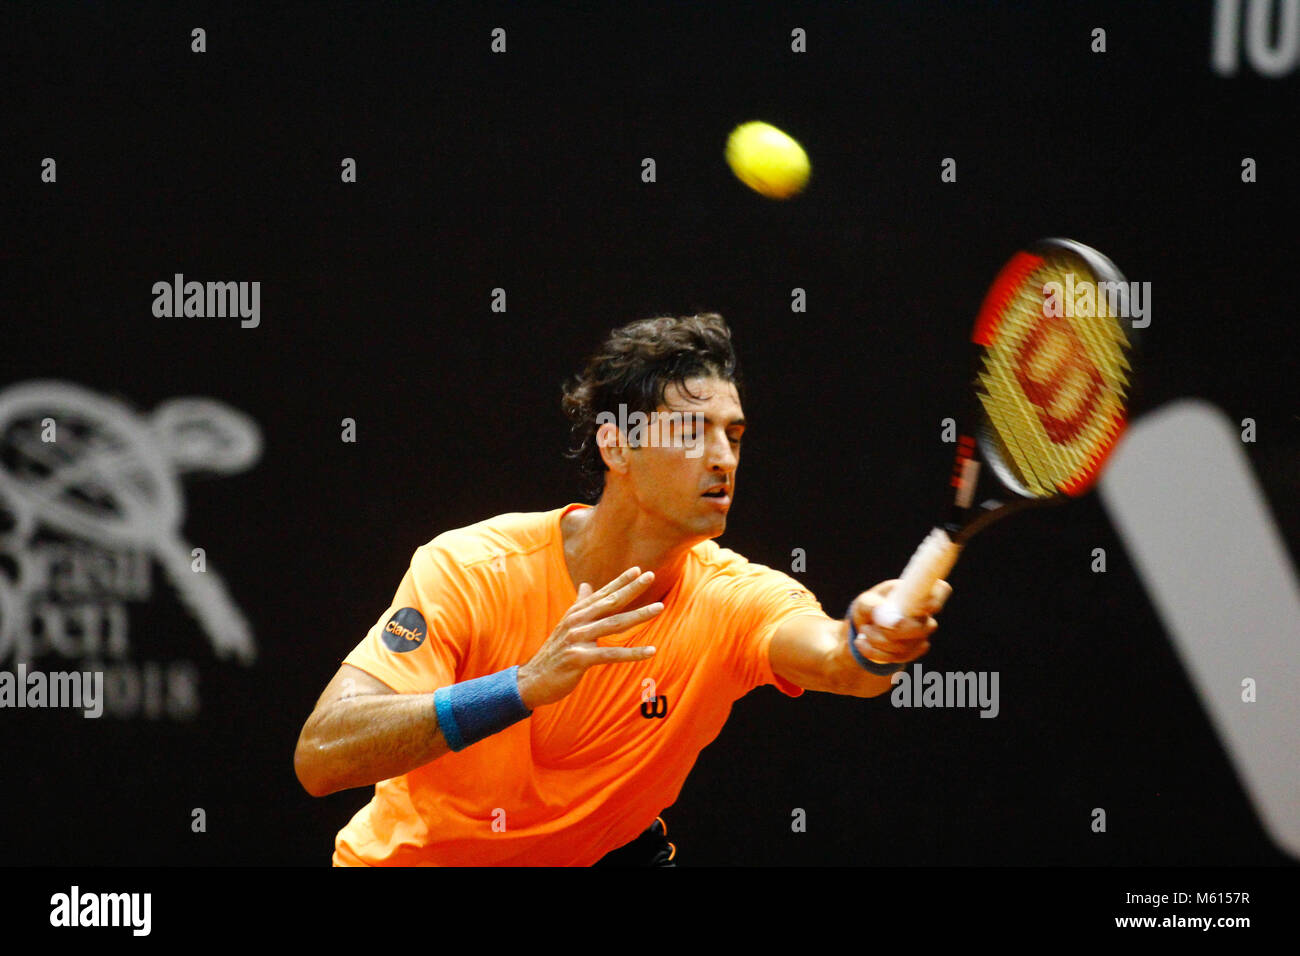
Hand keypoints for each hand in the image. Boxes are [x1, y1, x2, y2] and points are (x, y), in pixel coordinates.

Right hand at [517, 567, 662, 709]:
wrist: (532, 680)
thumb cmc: (555, 653)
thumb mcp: (567, 625)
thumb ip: (580, 604)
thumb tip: (587, 584)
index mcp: (577, 613)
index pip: (602, 594)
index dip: (620, 581)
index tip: (639, 570)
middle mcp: (577, 622)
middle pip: (610, 603)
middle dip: (631, 589)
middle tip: (651, 576)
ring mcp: (577, 639)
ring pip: (613, 625)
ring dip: (638, 615)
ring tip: (659, 608)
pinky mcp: (579, 659)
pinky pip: (611, 655)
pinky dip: (632, 653)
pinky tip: (651, 651)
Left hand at [849, 579, 951, 666]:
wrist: (866, 625)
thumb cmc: (870, 606)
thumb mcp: (865, 602)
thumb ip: (874, 607)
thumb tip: (892, 620)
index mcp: (917, 592)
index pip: (939, 592)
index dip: (934, 600)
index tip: (918, 607)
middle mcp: (926, 614)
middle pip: (924, 628)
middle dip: (894, 632)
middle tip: (868, 627)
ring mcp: (922, 634)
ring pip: (907, 646)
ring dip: (879, 642)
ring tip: (864, 630)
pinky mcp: (914, 651)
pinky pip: (900, 657)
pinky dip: (876, 652)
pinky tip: (862, 643)